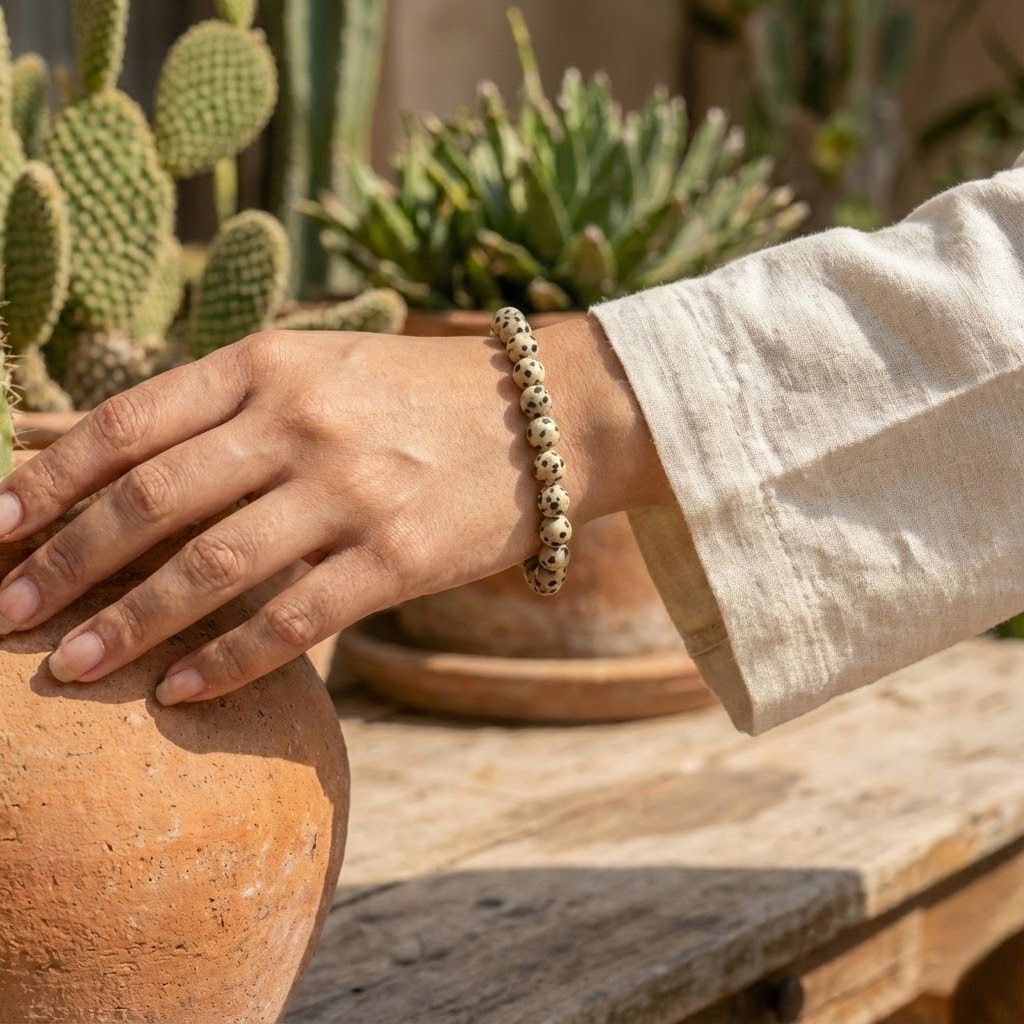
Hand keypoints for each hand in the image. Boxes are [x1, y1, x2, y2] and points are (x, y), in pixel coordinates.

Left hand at [0, 317, 670, 704]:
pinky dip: (228, 661)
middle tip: (5, 614)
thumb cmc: (413, 395)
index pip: (127, 424)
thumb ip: (215, 409)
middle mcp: (303, 423)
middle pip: (152, 501)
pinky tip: (180, 693)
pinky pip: (294, 620)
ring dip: (128, 624)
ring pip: (212, 568)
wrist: (545, 415)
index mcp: (269, 365)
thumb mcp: (313, 370)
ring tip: (68, 668)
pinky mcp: (401, 557)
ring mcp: (353, 491)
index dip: (47, 481)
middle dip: (65, 564)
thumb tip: (94, 452)